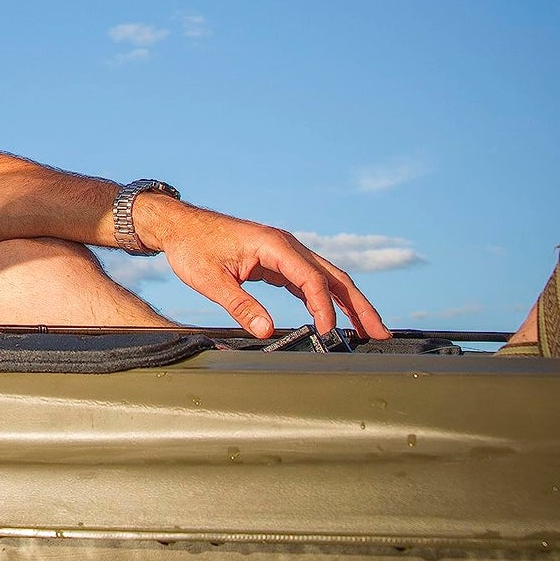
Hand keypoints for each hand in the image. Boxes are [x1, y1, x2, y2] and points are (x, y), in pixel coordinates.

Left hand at [138, 195, 390, 338]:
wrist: (179, 227)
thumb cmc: (191, 248)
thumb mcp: (209, 279)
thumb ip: (238, 304)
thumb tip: (266, 330)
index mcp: (274, 245)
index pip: (311, 280)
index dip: (324, 308)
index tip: (328, 334)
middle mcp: (286, 246)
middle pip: (333, 276)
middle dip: (359, 305)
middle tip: (380, 332)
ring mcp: (284, 253)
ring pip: (327, 279)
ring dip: (349, 304)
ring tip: (368, 331)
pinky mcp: (277, 262)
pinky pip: (309, 282)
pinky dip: (325, 300)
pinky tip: (331, 321)